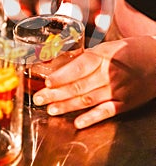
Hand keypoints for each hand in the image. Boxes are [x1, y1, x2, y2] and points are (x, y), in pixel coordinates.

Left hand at [33, 36, 155, 128]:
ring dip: (68, 106)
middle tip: (39, 99)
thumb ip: (87, 57)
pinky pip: (107, 112)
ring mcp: (118, 90)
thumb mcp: (107, 47)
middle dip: (56, 93)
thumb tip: (64, 65)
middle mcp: (109, 74)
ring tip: (51, 110)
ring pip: (89, 100)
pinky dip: (92, 118)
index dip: (62, 76)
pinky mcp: (125, 103)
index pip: (79, 67)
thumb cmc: (129, 51)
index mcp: (104, 56)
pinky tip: (78, 123)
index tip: (46, 82)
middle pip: (79, 86)